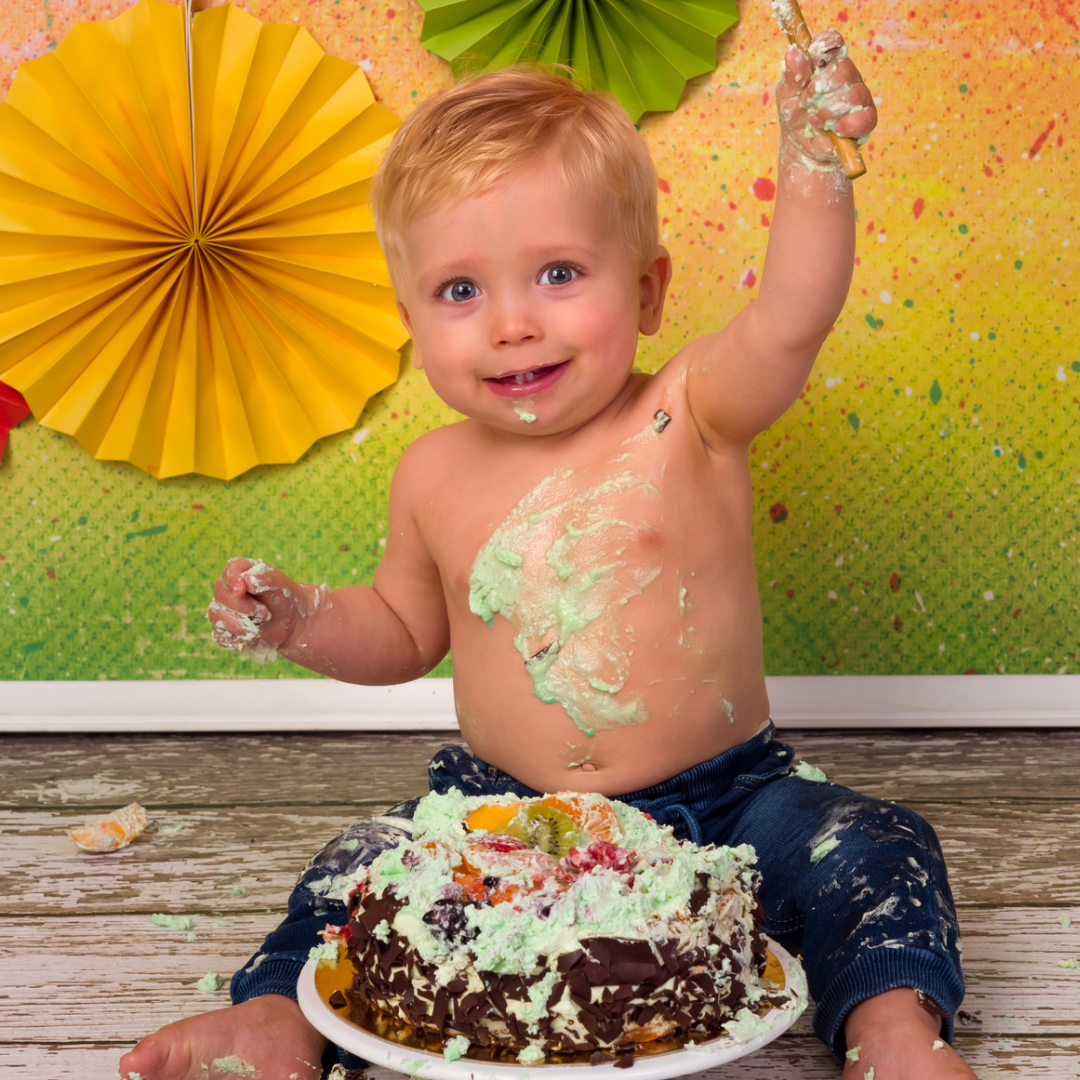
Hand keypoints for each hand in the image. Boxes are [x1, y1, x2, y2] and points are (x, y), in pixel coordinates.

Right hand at [207, 557, 324, 655]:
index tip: (240, 589)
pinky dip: (236, 638)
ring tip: (259, 626)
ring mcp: (224, 611)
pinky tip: (251, 636)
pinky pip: (220, 636)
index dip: (232, 579)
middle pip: (221, 595)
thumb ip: (266, 577)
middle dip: (242, 606)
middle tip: (264, 612)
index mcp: (241, 573)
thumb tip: (247, 579)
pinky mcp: (225, 630)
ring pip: (216, 616)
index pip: (230, 570)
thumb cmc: (285, 598)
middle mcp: (228, 590)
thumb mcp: (281, 584)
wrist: (291, 622)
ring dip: (238, 624)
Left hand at [776, 31, 876, 167]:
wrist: (801, 147)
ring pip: (854, 94)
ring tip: (815, 120)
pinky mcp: (865, 119)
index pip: (832, 41)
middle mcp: (846, 75)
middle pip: (844, 69)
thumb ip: (791, 75)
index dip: (822, 50)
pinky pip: (866, 117)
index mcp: (827, 63)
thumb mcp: (787, 96)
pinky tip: (835, 129)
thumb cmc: (795, 115)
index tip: (810, 71)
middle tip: (806, 103)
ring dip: (829, 110)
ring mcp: (859, 96)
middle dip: (820, 89)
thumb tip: (793, 52)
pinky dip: (848, 124)